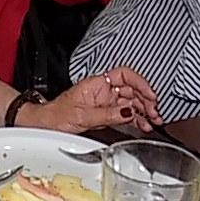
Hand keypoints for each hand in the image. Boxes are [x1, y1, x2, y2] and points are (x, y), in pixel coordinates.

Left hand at [38, 69, 159, 133]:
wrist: (45, 126)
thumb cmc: (56, 116)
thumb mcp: (82, 115)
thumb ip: (106, 114)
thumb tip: (128, 112)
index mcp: (96, 84)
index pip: (124, 75)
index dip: (140, 83)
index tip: (150, 94)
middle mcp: (103, 91)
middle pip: (131, 90)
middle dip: (145, 100)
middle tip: (154, 112)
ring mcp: (106, 103)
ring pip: (131, 103)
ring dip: (144, 111)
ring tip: (152, 120)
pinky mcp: (106, 114)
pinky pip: (125, 115)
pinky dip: (136, 119)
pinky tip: (143, 125)